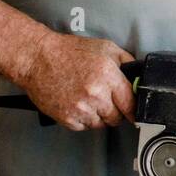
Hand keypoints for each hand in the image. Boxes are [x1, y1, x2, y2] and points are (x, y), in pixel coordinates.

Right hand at [20, 32, 135, 130]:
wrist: (38, 58)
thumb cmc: (69, 51)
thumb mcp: (105, 47)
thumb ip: (126, 61)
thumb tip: (138, 78)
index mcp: (108, 76)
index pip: (131, 104)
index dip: (133, 110)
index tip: (133, 112)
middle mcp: (96, 94)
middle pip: (117, 118)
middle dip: (115, 111)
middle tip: (106, 101)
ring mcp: (81, 108)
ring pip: (101, 124)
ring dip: (99, 116)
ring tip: (88, 99)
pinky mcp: (67, 118)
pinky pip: (84, 127)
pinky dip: (83, 119)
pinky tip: (77, 104)